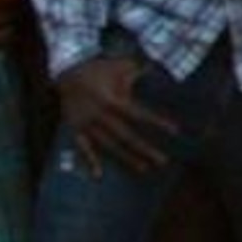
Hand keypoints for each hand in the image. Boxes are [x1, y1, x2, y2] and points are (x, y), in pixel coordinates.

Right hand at [56, 58, 174, 175]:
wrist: (67, 70)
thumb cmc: (98, 67)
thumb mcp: (121, 65)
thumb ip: (140, 70)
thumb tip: (158, 69)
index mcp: (112, 100)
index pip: (139, 114)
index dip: (157, 122)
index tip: (175, 131)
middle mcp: (100, 115)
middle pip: (126, 135)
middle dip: (145, 149)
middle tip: (163, 161)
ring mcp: (86, 124)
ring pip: (108, 145)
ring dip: (125, 158)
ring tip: (143, 168)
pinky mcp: (75, 129)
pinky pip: (82, 148)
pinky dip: (89, 162)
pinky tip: (98, 175)